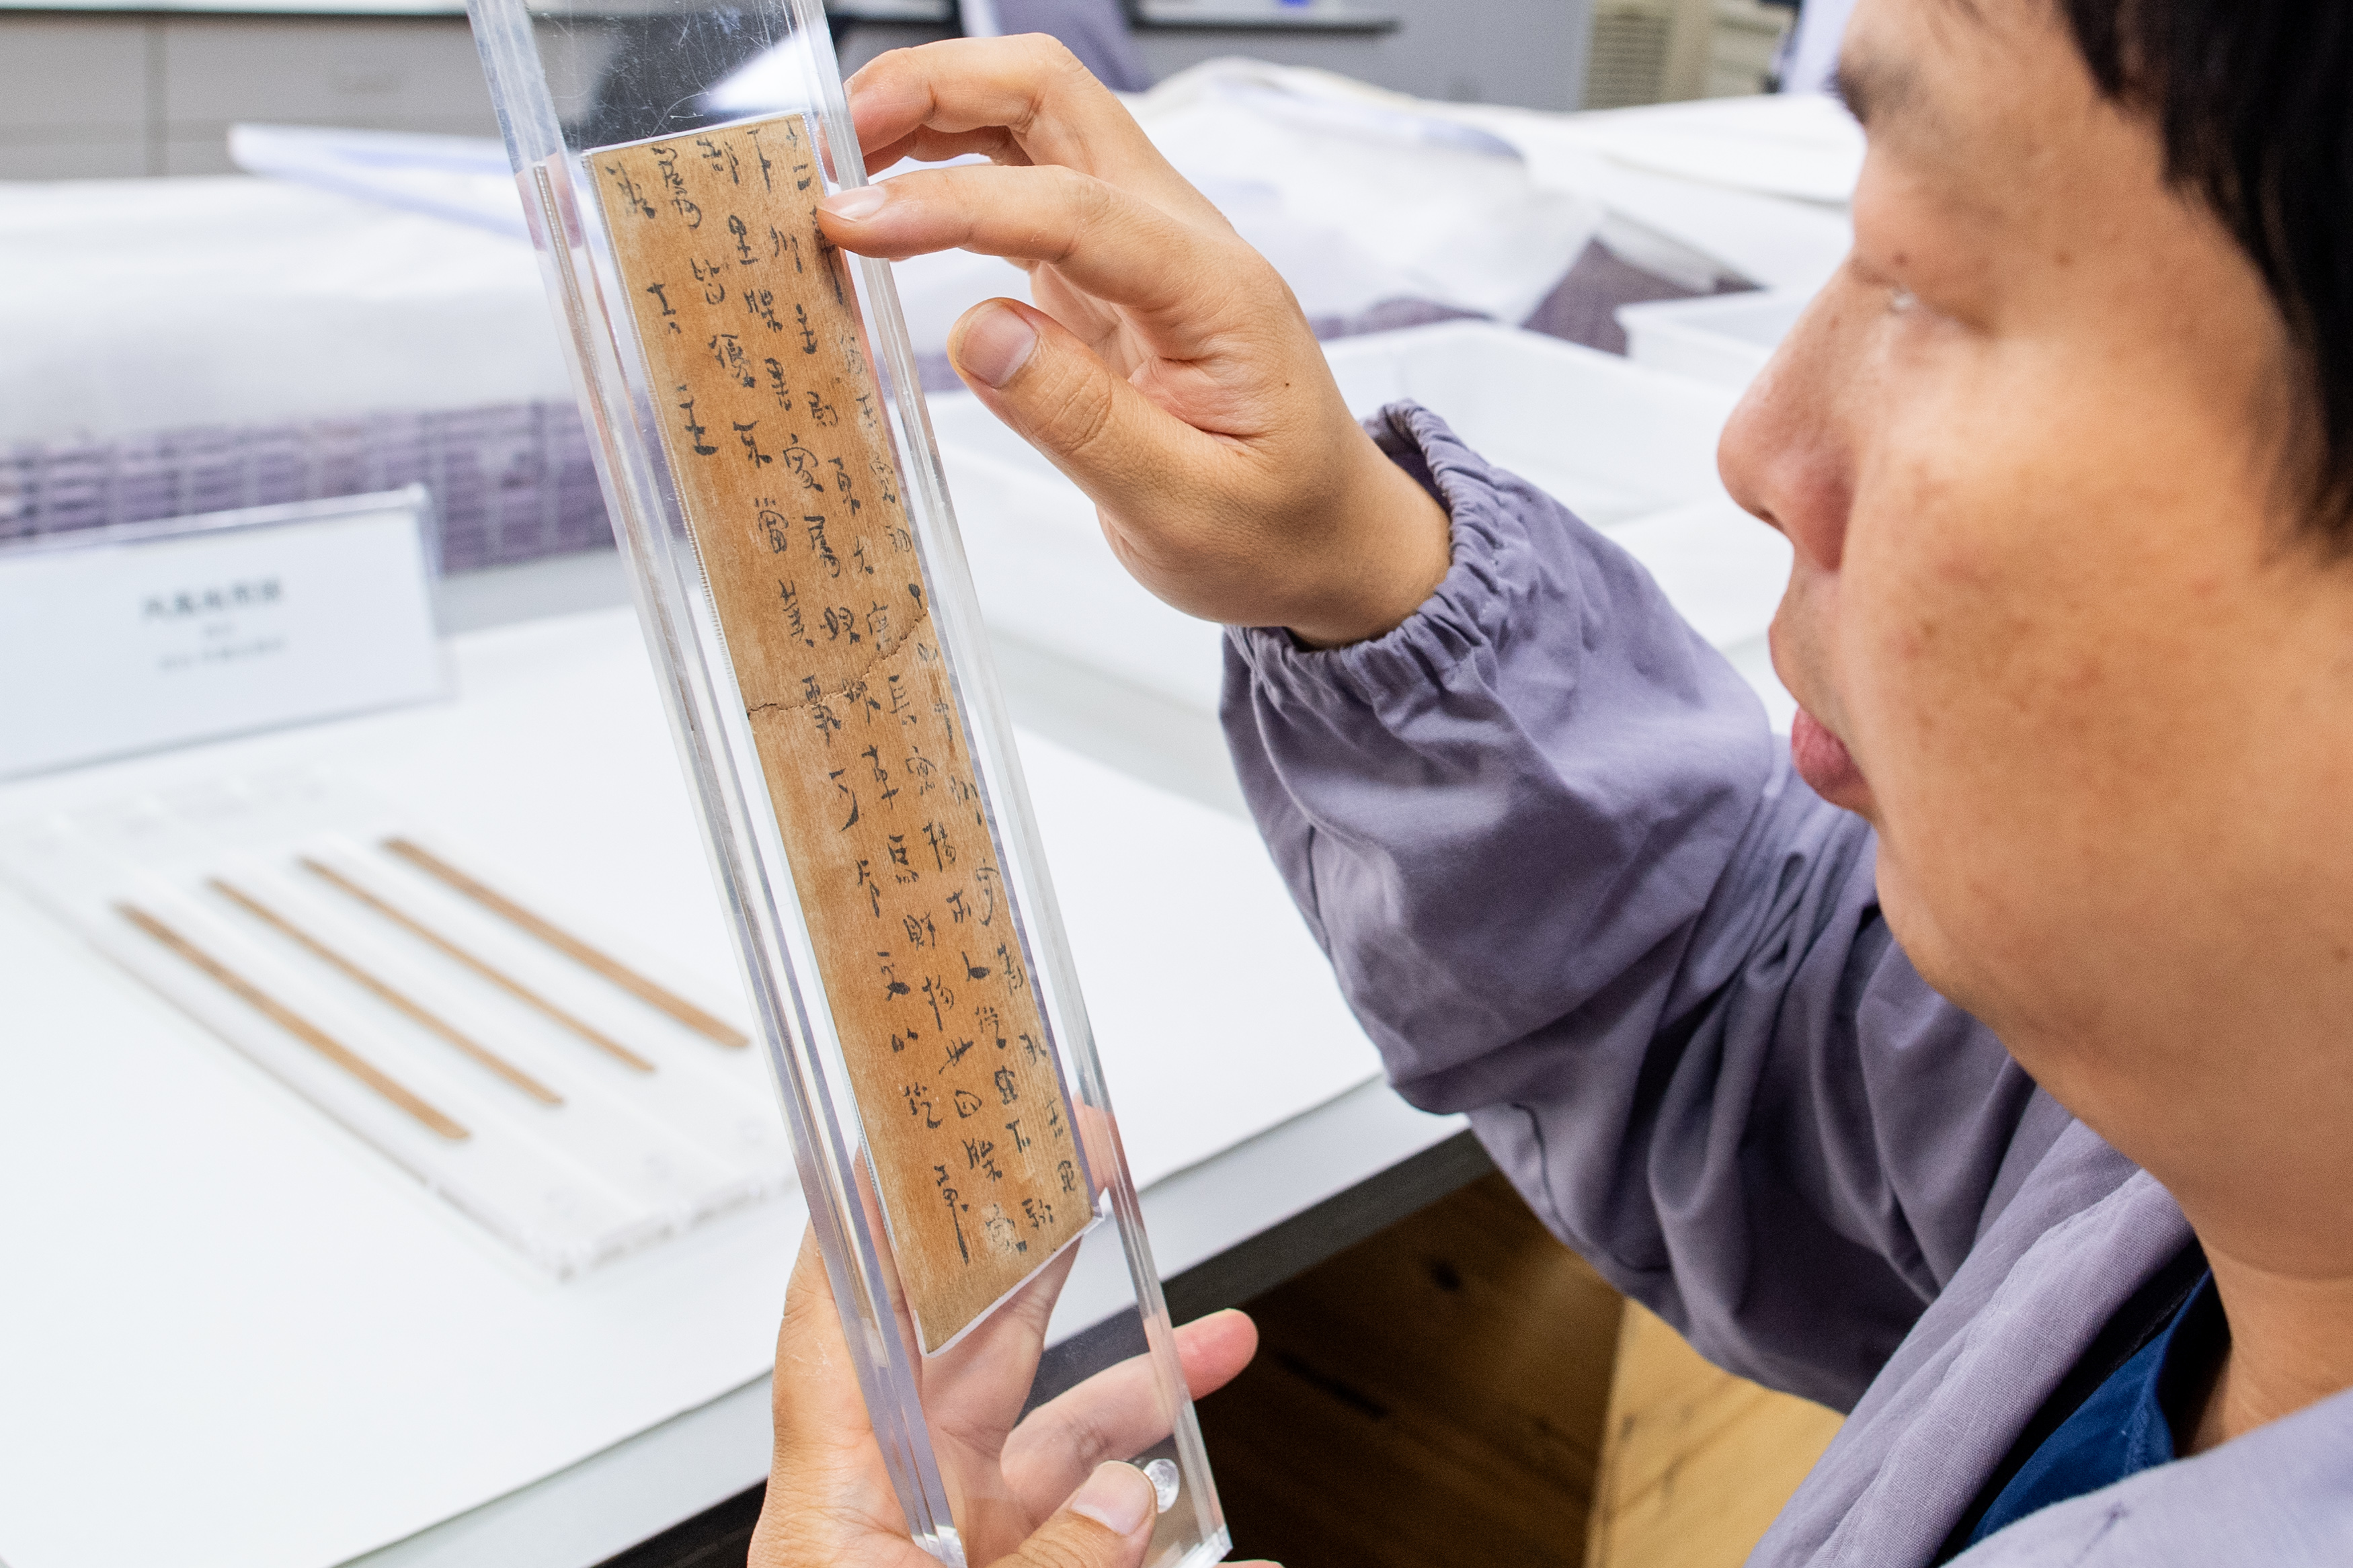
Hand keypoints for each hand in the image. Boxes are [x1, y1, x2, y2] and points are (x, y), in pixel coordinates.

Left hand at [750, 1226, 1270, 1566]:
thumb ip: (1052, 1563)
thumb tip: (1128, 1497)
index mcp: (838, 1504)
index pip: (839, 1323)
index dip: (870, 1219)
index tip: (907, 1135)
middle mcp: (890, 1513)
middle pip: (963, 1352)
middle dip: (1035, 1259)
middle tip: (1084, 1175)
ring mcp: (949, 1551)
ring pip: (1047, 1435)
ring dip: (1132, 1382)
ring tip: (1214, 1334)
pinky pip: (1079, 1522)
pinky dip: (1143, 1494)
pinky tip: (1198, 1487)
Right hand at [818, 36, 1450, 647]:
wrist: (1328, 541)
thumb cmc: (1273, 530)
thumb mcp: (1186, 512)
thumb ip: (1084, 423)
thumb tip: (980, 331)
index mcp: (1215, 291)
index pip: (1070, 205)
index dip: (951, 202)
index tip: (851, 221)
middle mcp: (1182, 240)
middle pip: (1053, 95)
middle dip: (937, 88)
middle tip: (833, 141)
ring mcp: (1144, 243)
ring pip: (1035, 115)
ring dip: (936, 109)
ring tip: (840, 156)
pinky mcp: (1108, 267)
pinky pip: (1025, 178)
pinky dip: (948, 163)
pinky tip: (889, 199)